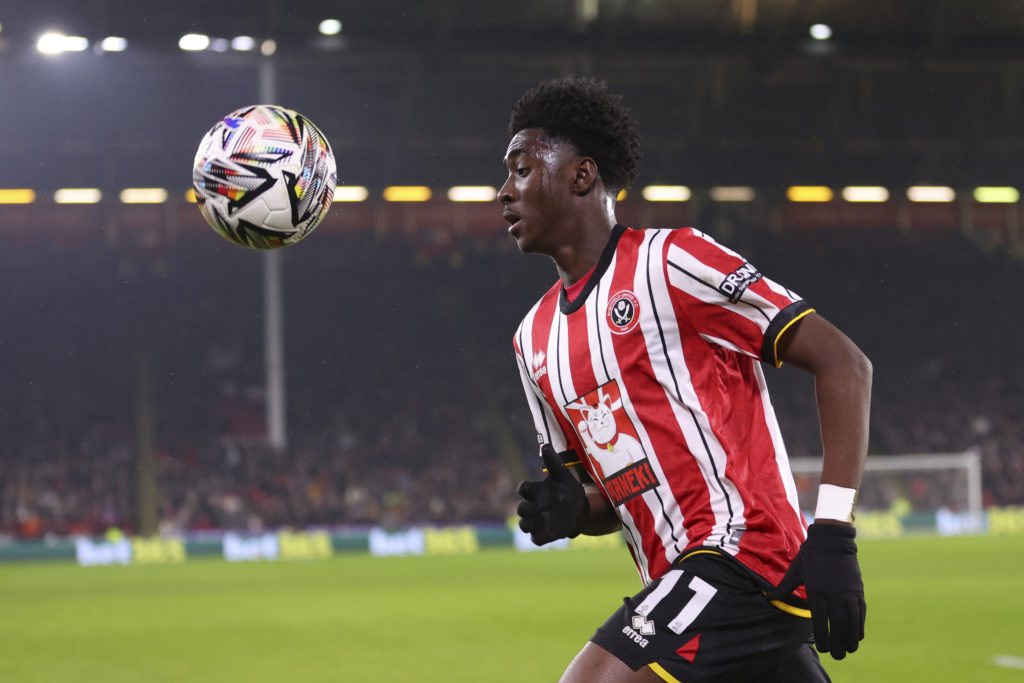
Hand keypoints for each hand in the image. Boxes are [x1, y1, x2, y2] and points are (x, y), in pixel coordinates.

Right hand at [516, 444, 589, 545]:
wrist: (579, 510)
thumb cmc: (566, 490)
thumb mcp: (562, 475)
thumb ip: (553, 462)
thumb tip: (546, 445)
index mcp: (536, 491)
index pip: (522, 489)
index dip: (524, 489)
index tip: (534, 488)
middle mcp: (533, 507)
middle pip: (520, 509)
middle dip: (526, 508)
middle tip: (541, 506)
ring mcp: (537, 522)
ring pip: (524, 525)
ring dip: (531, 523)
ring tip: (545, 519)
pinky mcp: (544, 534)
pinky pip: (536, 539)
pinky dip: (540, 537)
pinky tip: (551, 531)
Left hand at [766, 522, 865, 659]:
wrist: (832, 541)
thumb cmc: (810, 556)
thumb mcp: (795, 571)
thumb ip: (784, 588)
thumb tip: (769, 599)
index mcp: (817, 592)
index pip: (821, 622)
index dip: (824, 637)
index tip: (823, 648)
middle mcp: (834, 595)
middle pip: (839, 626)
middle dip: (839, 643)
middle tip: (838, 656)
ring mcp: (848, 594)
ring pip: (853, 622)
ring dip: (852, 638)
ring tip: (850, 650)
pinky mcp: (858, 591)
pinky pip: (861, 612)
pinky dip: (860, 625)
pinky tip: (858, 635)